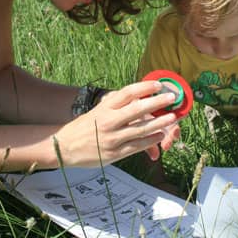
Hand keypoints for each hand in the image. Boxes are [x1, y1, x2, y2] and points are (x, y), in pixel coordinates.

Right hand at [54, 81, 177, 166]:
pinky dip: (150, 140)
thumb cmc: (84, 127)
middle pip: (138, 109)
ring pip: (141, 129)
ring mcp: (112, 138)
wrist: (64, 147)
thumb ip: (116, 105)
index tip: (158, 84)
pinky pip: (137, 146)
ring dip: (159, 122)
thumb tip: (138, 96)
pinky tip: (160, 135)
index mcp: (105, 108)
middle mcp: (109, 121)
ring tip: (172, 117)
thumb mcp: (98, 111)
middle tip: (172, 98)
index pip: (127, 92)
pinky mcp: (115, 153)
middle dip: (157, 102)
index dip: (144, 87)